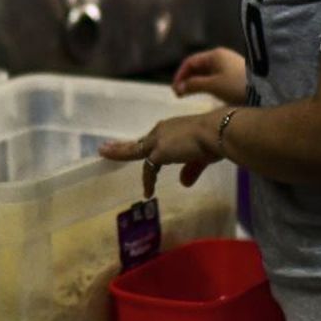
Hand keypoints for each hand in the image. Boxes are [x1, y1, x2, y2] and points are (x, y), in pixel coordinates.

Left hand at [99, 111, 220, 197]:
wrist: (217, 132)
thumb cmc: (214, 139)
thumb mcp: (201, 156)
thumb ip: (191, 169)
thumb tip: (183, 183)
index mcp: (172, 128)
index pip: (154, 140)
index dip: (146, 148)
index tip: (138, 150)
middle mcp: (162, 131)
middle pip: (140, 143)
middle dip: (123, 148)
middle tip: (106, 148)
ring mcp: (159, 141)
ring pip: (135, 150)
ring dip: (119, 153)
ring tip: (103, 153)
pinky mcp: (159, 152)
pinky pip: (149, 169)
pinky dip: (148, 181)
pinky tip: (147, 192)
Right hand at [172, 48, 248, 103]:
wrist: (265, 91)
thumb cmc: (236, 85)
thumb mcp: (212, 85)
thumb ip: (193, 85)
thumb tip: (178, 88)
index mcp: (214, 54)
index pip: (190, 61)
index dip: (179, 74)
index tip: (174, 89)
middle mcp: (220, 56)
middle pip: (197, 66)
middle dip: (186, 79)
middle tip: (179, 94)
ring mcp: (228, 65)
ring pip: (205, 72)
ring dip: (195, 82)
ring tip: (188, 95)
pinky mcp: (235, 74)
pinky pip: (214, 77)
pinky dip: (205, 84)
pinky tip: (203, 93)